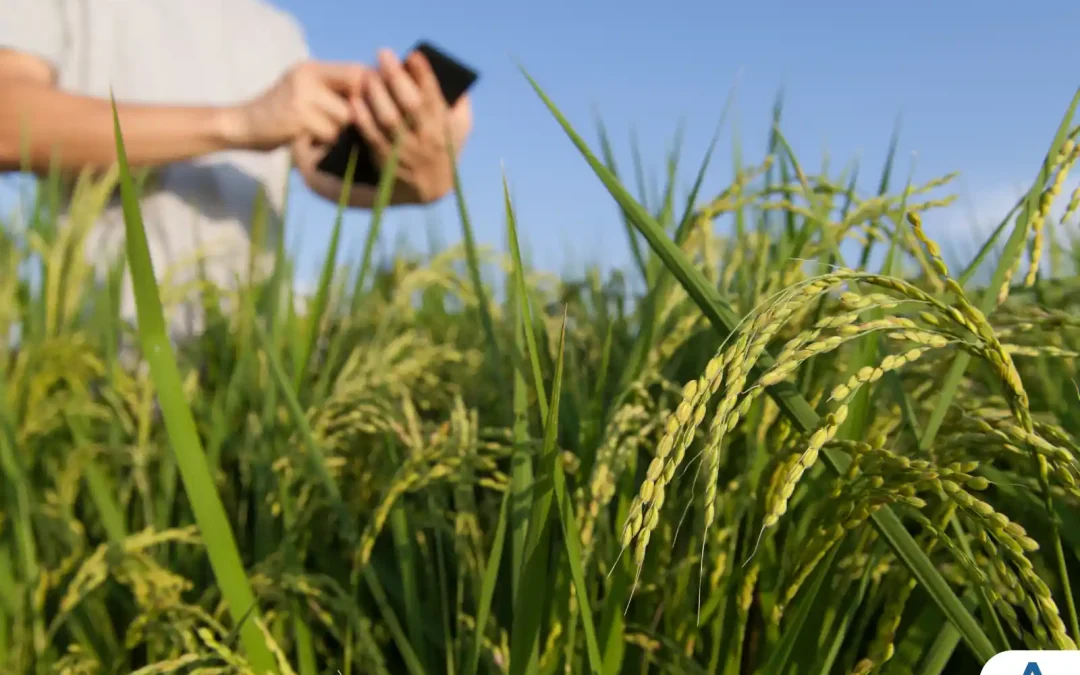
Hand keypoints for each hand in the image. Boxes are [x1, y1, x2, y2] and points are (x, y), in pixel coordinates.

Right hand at [228, 60, 367, 150]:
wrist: (243, 126)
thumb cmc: (281, 114)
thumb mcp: (306, 92)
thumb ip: (335, 91)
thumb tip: (377, 96)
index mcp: (312, 68)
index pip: (356, 72)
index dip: (369, 91)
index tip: (368, 110)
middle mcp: (307, 76)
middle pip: (356, 97)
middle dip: (355, 116)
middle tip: (342, 126)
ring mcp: (302, 96)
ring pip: (345, 118)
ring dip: (338, 131)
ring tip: (319, 133)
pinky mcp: (298, 118)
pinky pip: (331, 133)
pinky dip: (324, 142)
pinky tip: (309, 140)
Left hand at [351, 48, 473, 203]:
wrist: (430, 189)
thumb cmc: (444, 147)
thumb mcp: (461, 128)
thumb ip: (460, 104)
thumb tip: (453, 76)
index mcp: (444, 126)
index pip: (434, 96)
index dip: (424, 74)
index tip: (413, 55)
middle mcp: (426, 138)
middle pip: (410, 104)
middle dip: (396, 76)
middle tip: (383, 54)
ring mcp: (405, 150)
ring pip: (389, 119)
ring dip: (376, 94)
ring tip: (367, 74)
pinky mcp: (386, 160)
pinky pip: (372, 136)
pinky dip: (363, 118)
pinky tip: (355, 100)